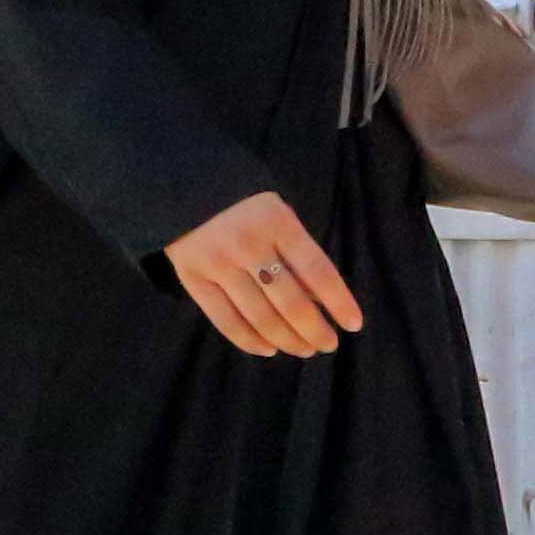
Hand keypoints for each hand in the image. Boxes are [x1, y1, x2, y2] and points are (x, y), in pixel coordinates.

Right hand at [163, 192, 363, 360]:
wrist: (181, 185)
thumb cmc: (242, 203)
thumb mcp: (278, 214)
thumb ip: (297, 252)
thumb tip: (321, 302)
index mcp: (278, 223)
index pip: (317, 271)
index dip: (339, 302)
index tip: (353, 325)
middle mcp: (250, 246)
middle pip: (291, 303)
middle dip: (315, 331)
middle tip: (328, 344)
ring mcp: (219, 265)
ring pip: (261, 318)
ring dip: (288, 340)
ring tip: (304, 349)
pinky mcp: (193, 280)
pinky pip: (226, 321)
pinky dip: (250, 342)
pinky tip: (269, 349)